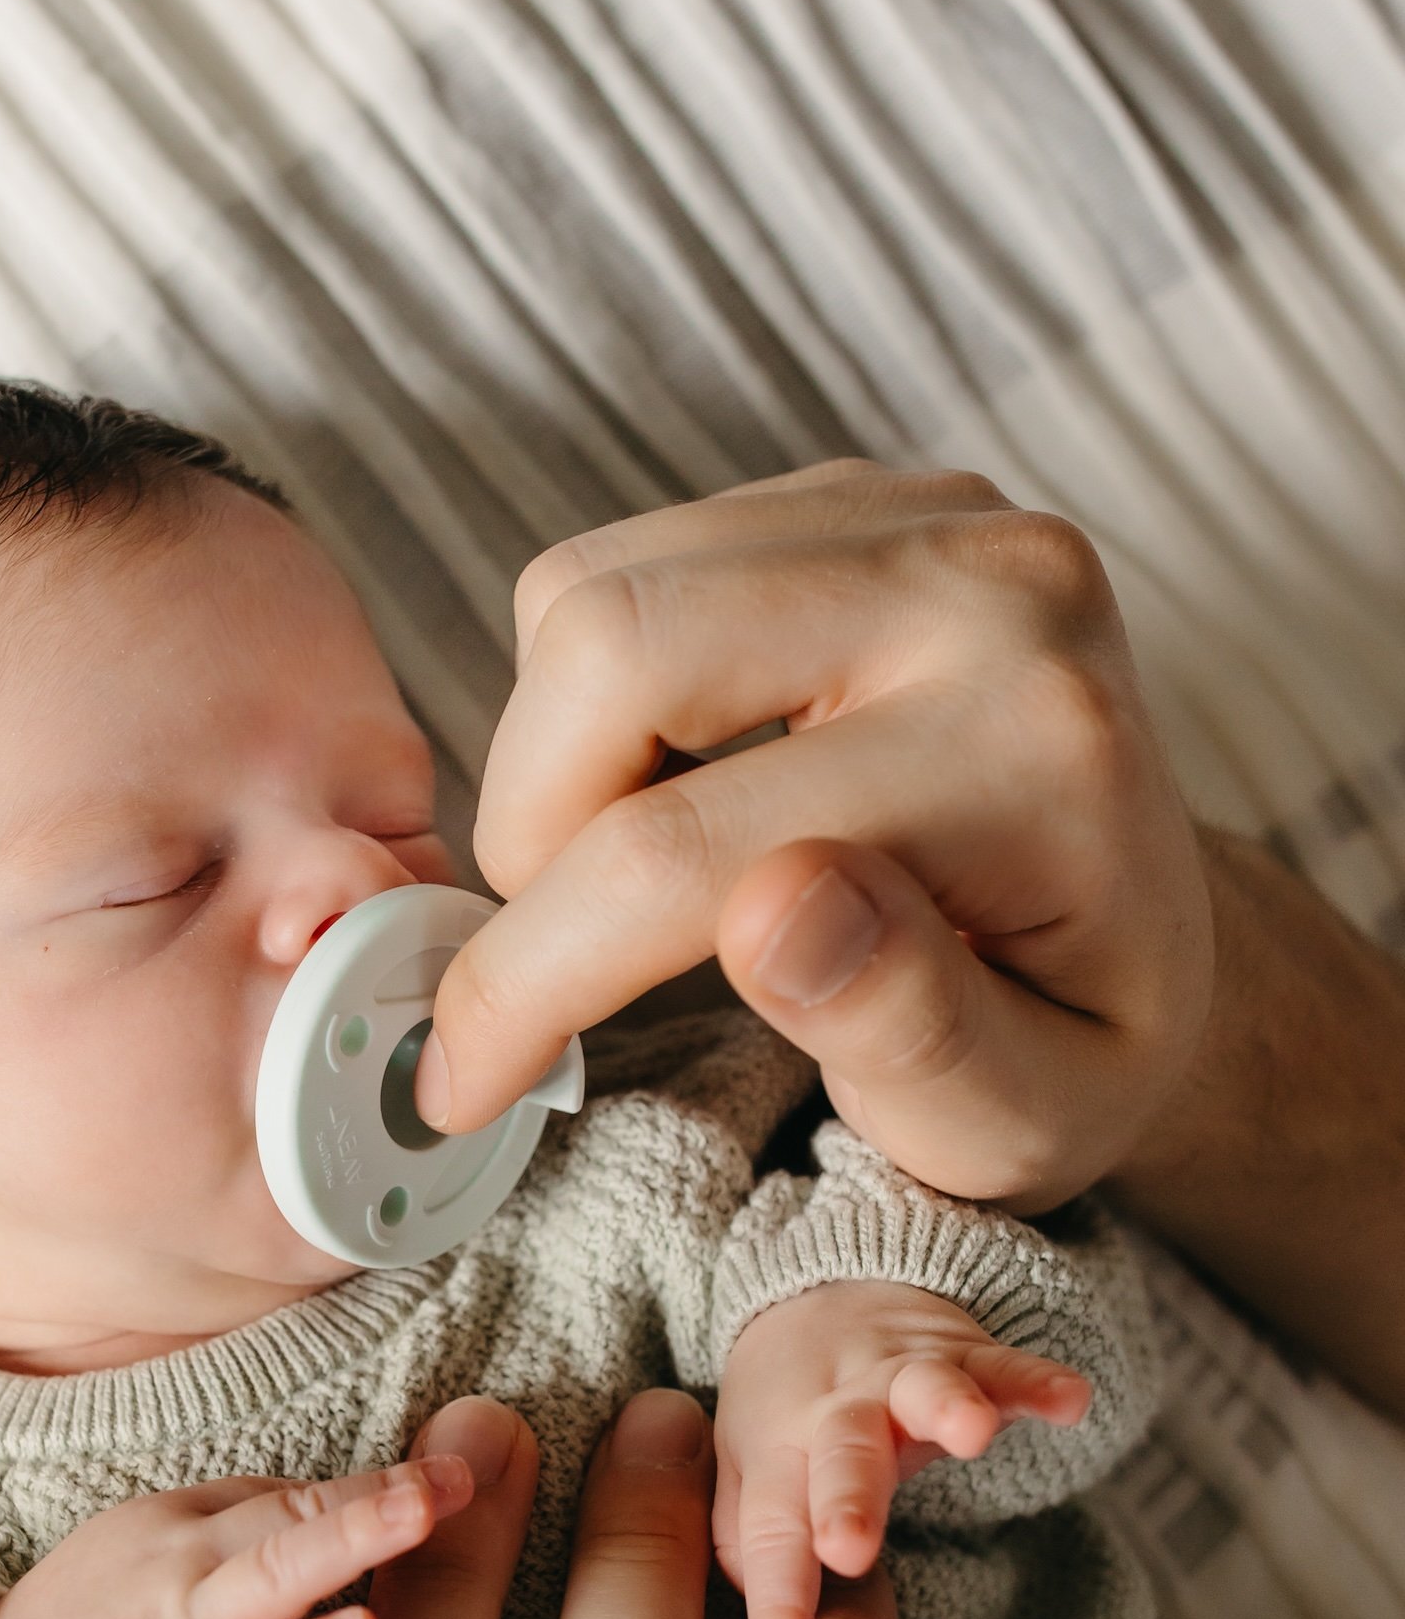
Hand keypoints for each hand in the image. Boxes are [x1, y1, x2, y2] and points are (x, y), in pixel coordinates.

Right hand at [0, 1452, 474, 1618]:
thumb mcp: (151, 1562)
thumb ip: (243, 1537)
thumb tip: (342, 1511)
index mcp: (184, 1523)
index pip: (295, 1493)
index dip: (378, 1479)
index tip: (462, 1463)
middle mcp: (186, 1560)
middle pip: (295, 1513)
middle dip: (384, 1490)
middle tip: (466, 1469)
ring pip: (275, 1571)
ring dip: (353, 1534)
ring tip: (428, 1511)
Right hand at [418, 460, 1213, 1209]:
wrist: (1154, 929)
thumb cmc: (1072, 1049)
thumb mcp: (1018, 1122)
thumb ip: (910, 1035)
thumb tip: (778, 911)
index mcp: (1035, 753)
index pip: (687, 850)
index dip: (529, 977)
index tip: (464, 1080)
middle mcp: (986, 586)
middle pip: (614, 649)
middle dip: (529, 828)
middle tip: (571, 955)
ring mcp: (919, 513)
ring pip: (591, 593)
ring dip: (555, 762)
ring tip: (640, 879)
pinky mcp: (854, 497)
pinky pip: (627, 566)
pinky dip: (598, 702)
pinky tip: (683, 793)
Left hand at [718, 1282, 1090, 1618]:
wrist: (817, 1303)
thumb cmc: (785, 1424)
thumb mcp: (748, 1480)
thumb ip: (748, 1549)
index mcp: (776, 1455)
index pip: (771, 1534)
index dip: (776, 1601)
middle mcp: (836, 1412)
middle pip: (842, 1458)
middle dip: (847, 1503)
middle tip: (848, 1551)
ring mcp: (902, 1377)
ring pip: (924, 1389)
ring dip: (949, 1407)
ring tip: (975, 1433)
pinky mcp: (967, 1354)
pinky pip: (1005, 1364)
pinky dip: (1037, 1380)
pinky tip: (1071, 1399)